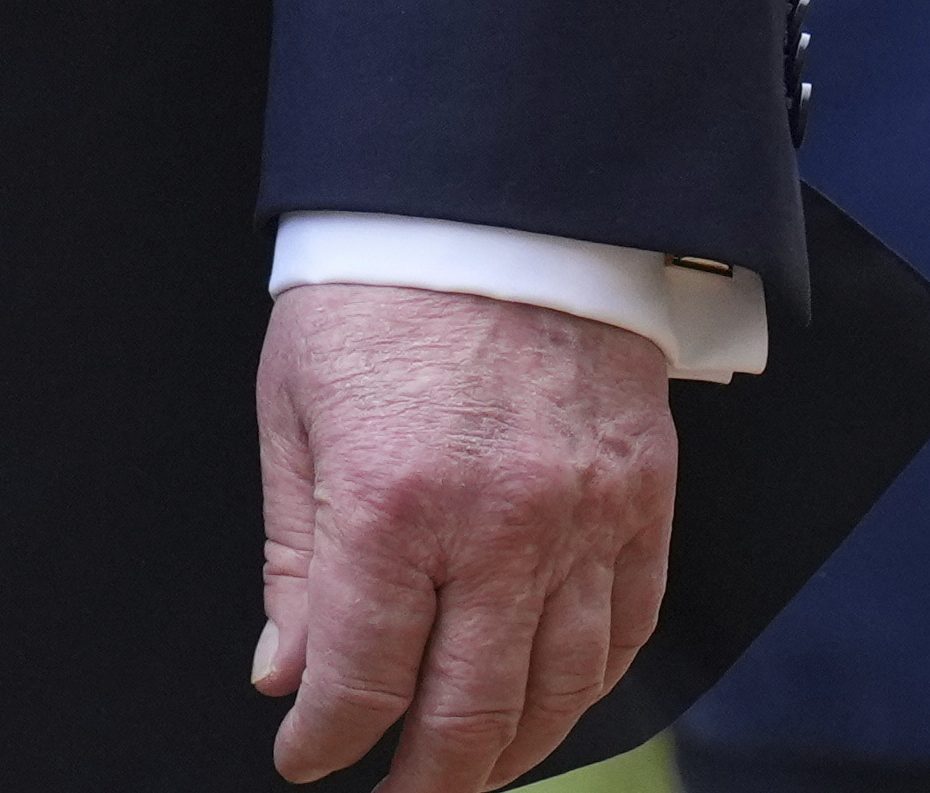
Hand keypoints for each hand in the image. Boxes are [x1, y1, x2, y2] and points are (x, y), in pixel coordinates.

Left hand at [255, 280, 671, 792]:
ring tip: (470, 771)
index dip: (327, 740)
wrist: (494, 195)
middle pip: (469, 711)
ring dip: (511, 752)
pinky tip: (552, 705)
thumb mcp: (293, 411)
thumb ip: (292, 558)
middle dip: (426, 778)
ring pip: (558, 689)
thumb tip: (286, 675)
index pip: (362, 678)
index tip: (305, 757)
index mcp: (390, 501)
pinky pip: (629, 628)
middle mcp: (497, 525)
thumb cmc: (377, 290)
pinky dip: (590, 686)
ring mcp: (583, 516)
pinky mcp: (643, 497)